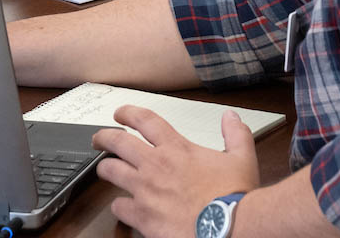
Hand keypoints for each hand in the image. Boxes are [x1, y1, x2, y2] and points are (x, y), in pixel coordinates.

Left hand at [92, 107, 259, 237]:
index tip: (120, 114)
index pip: (144, 120)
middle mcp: (155, 165)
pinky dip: (118, 206)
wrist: (228, 228)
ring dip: (105, 169)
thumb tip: (231, 117)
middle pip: (117, 142)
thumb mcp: (242, 158)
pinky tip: (121, 207)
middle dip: (103, 138)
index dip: (128, 112)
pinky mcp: (143, 215)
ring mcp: (146, 190)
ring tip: (103, 170)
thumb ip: (236, 135)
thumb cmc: (234, 197)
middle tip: (98, 139)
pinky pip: (118, 207)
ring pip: (111, 172)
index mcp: (177, 148)